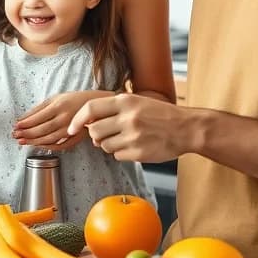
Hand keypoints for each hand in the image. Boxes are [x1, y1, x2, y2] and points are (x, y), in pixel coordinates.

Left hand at [13, 90, 109, 149]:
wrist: (94, 105)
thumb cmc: (72, 100)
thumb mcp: (55, 98)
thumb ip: (38, 108)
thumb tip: (22, 118)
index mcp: (59, 106)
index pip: (38, 117)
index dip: (26, 123)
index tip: (16, 126)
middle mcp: (65, 118)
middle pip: (42, 129)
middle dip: (27, 134)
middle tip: (15, 135)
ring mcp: (71, 129)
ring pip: (49, 139)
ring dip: (34, 142)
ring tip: (22, 141)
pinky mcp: (75, 137)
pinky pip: (59, 145)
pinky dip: (47, 146)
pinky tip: (37, 145)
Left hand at [67, 93, 188, 162]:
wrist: (187, 128)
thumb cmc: (160, 115)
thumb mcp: (136, 102)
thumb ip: (112, 110)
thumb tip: (88, 123)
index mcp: (125, 101)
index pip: (90, 109)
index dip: (77, 120)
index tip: (71, 129)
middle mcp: (128, 117)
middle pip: (94, 131)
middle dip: (97, 136)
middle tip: (110, 134)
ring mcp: (133, 136)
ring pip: (104, 146)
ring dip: (110, 145)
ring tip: (127, 139)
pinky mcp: (139, 152)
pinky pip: (117, 156)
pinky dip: (122, 154)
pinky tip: (136, 146)